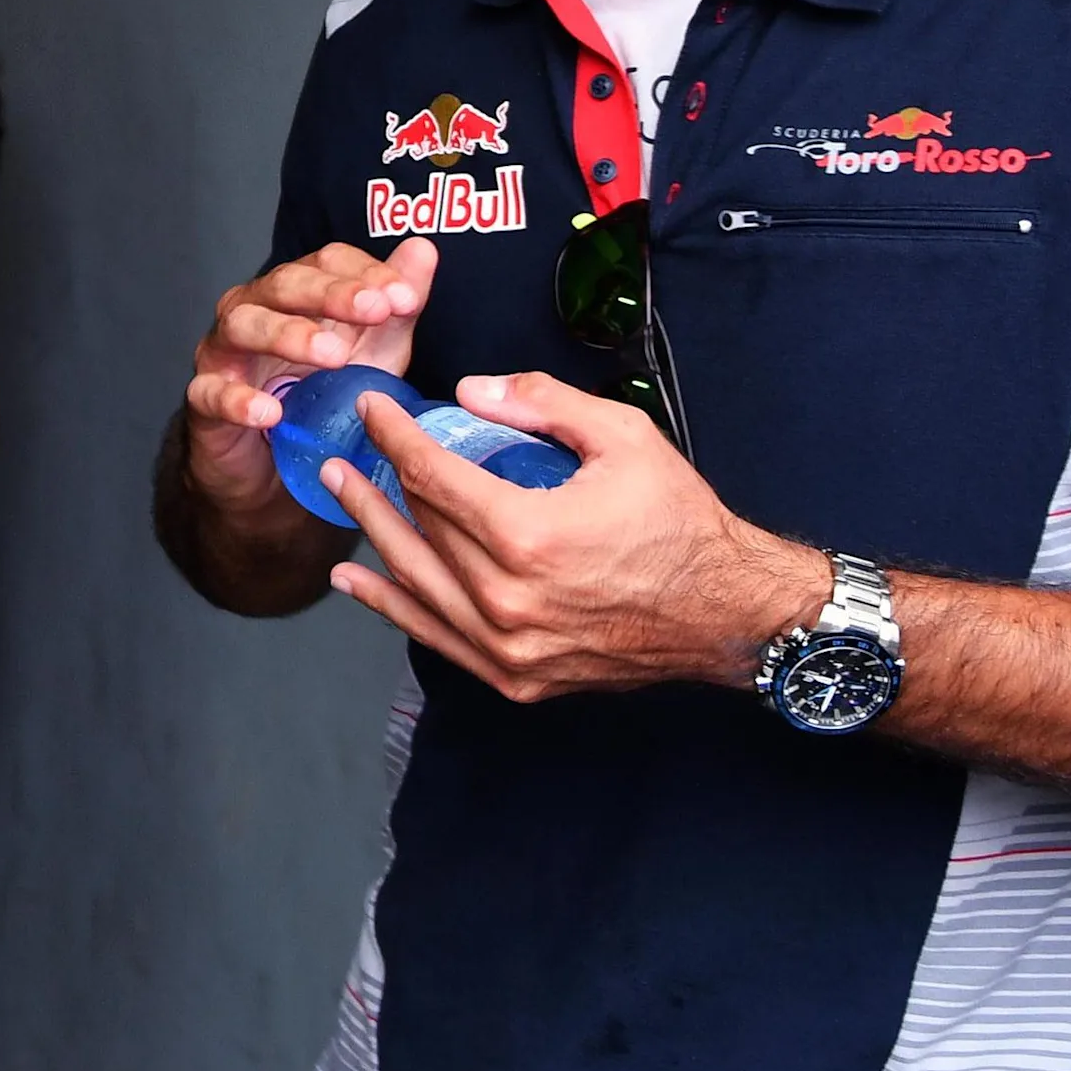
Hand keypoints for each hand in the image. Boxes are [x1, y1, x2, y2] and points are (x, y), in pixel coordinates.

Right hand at [181, 239, 440, 516]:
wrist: (268, 463)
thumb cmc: (318, 393)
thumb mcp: (372, 351)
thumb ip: (397, 304)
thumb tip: (424, 250)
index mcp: (297, 291)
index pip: (327, 261)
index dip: (365, 272)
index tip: (405, 298)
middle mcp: (255, 308)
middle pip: (285, 283)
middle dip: (332, 293)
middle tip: (374, 310)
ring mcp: (224, 352)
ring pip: (244, 325)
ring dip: (289, 335)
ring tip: (331, 356)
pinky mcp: (204, 398)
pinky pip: (212, 393)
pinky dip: (238, 400)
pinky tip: (269, 413)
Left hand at [323, 373, 823, 701]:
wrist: (728, 613)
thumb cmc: (681, 523)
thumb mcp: (623, 437)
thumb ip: (541, 403)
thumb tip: (469, 392)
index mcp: (528, 535)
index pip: (433, 474)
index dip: (395, 434)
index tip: (374, 408)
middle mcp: (507, 599)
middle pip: (418, 528)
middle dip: (375, 481)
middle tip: (343, 451)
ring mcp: (508, 647)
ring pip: (416, 584)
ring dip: (372, 536)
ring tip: (341, 498)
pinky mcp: (517, 678)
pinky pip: (437, 638)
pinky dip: (393, 606)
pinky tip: (359, 582)